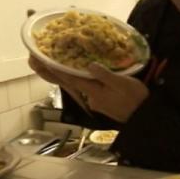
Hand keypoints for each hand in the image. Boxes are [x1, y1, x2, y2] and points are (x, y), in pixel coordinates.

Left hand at [28, 56, 148, 120]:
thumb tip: (90, 65)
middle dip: (51, 72)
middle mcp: (91, 98)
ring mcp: (96, 101)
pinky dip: (77, 80)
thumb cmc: (136, 98)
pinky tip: (75, 74)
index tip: (42, 61)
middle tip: (34, 61)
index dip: (57, 69)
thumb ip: (105, 75)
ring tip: (48, 64)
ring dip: (62, 75)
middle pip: (69, 82)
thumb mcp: (123, 84)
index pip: (72, 79)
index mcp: (95, 92)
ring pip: (77, 86)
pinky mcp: (102, 102)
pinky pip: (85, 88)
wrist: (144, 118)